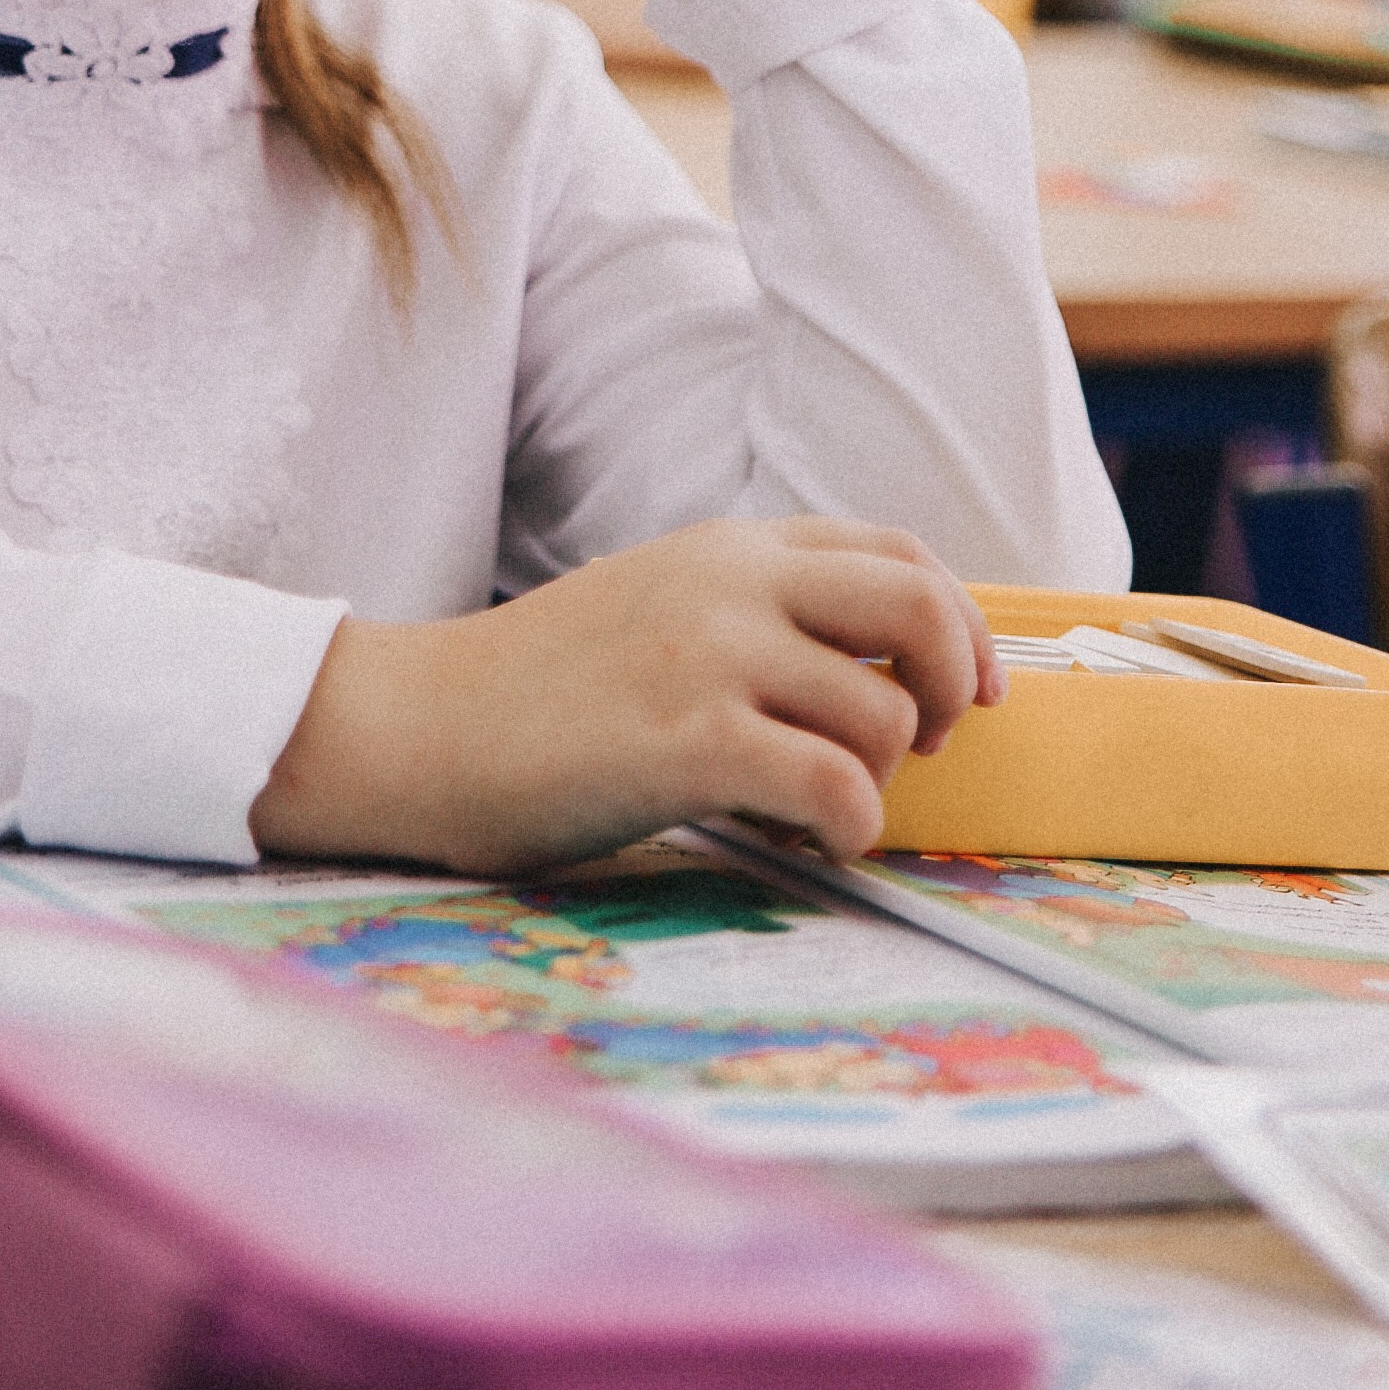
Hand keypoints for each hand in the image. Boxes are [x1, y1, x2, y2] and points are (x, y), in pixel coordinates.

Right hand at [251, 517, 999, 877]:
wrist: (421, 723)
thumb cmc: (540, 687)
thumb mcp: (659, 604)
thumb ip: (757, 611)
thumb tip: (880, 676)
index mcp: (730, 547)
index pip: (897, 555)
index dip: (960, 624)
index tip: (967, 691)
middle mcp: (731, 583)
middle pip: (916, 609)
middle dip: (949, 686)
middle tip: (922, 746)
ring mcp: (709, 657)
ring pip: (879, 714)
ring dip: (879, 779)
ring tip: (823, 807)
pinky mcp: (686, 741)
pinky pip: (832, 787)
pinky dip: (850, 828)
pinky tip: (812, 842)